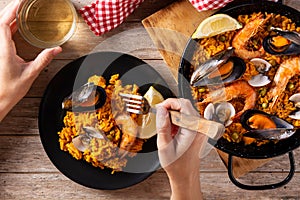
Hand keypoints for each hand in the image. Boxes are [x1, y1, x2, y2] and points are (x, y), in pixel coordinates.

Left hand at [0, 0, 61, 120]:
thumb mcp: (31, 73)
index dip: (12, 10)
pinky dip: (9, 26)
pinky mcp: (0, 53)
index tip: (21, 2)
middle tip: (23, 2)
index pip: (4, 23)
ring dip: (10, 17)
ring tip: (21, 10)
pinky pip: (2, 34)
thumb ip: (44, 59)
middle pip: (1, 21)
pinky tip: (16, 25)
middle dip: (12, 10)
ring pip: (0, 27)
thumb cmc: (10, 89)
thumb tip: (56, 49)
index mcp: (4, 50)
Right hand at [156, 98, 205, 199]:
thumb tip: (161, 109)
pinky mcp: (199, 130)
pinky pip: (188, 117)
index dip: (169, 103)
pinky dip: (178, 119)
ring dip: (174, 114)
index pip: (183, 104)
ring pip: (186, 110)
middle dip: (171, 107)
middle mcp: (201, 127)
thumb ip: (162, 125)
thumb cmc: (177, 165)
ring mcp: (201, 128)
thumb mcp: (164, 145)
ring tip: (167, 128)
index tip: (159, 108)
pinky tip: (173, 129)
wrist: (186, 176)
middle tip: (160, 116)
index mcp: (194, 129)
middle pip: (185, 105)